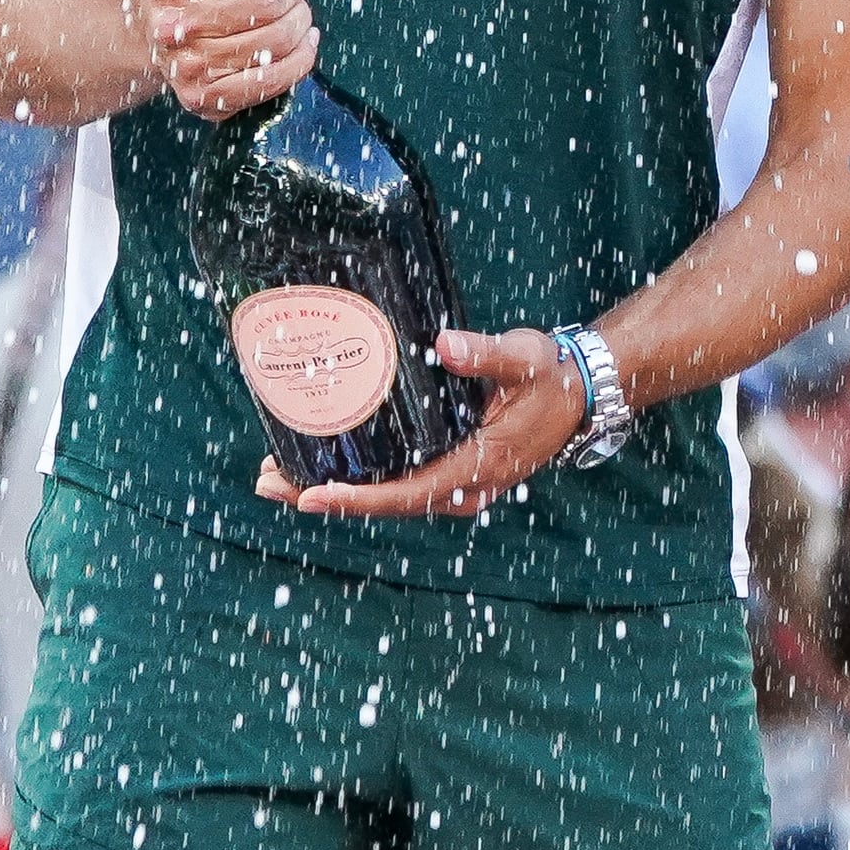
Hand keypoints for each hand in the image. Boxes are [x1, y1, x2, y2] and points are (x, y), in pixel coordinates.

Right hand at [147, 0, 320, 119]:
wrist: (143, 26)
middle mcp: (173, 24)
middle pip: (270, 5)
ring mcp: (186, 65)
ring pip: (274, 42)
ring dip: (300, 23)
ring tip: (296, 12)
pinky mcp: (202, 98)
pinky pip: (268, 84)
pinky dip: (297, 62)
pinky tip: (302, 43)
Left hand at [254, 325, 588, 515]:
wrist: (582, 392)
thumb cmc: (552, 376)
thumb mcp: (524, 358)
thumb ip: (485, 354)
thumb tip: (445, 345)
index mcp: (478, 468)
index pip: (407, 495)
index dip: (357, 499)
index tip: (312, 496)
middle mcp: (464, 488)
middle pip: (385, 505)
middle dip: (324, 497)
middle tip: (268, 482)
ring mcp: (457, 485)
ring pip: (388, 498)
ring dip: (335, 490)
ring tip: (278, 475)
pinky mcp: (451, 472)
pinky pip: (399, 485)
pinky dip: (360, 481)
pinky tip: (327, 466)